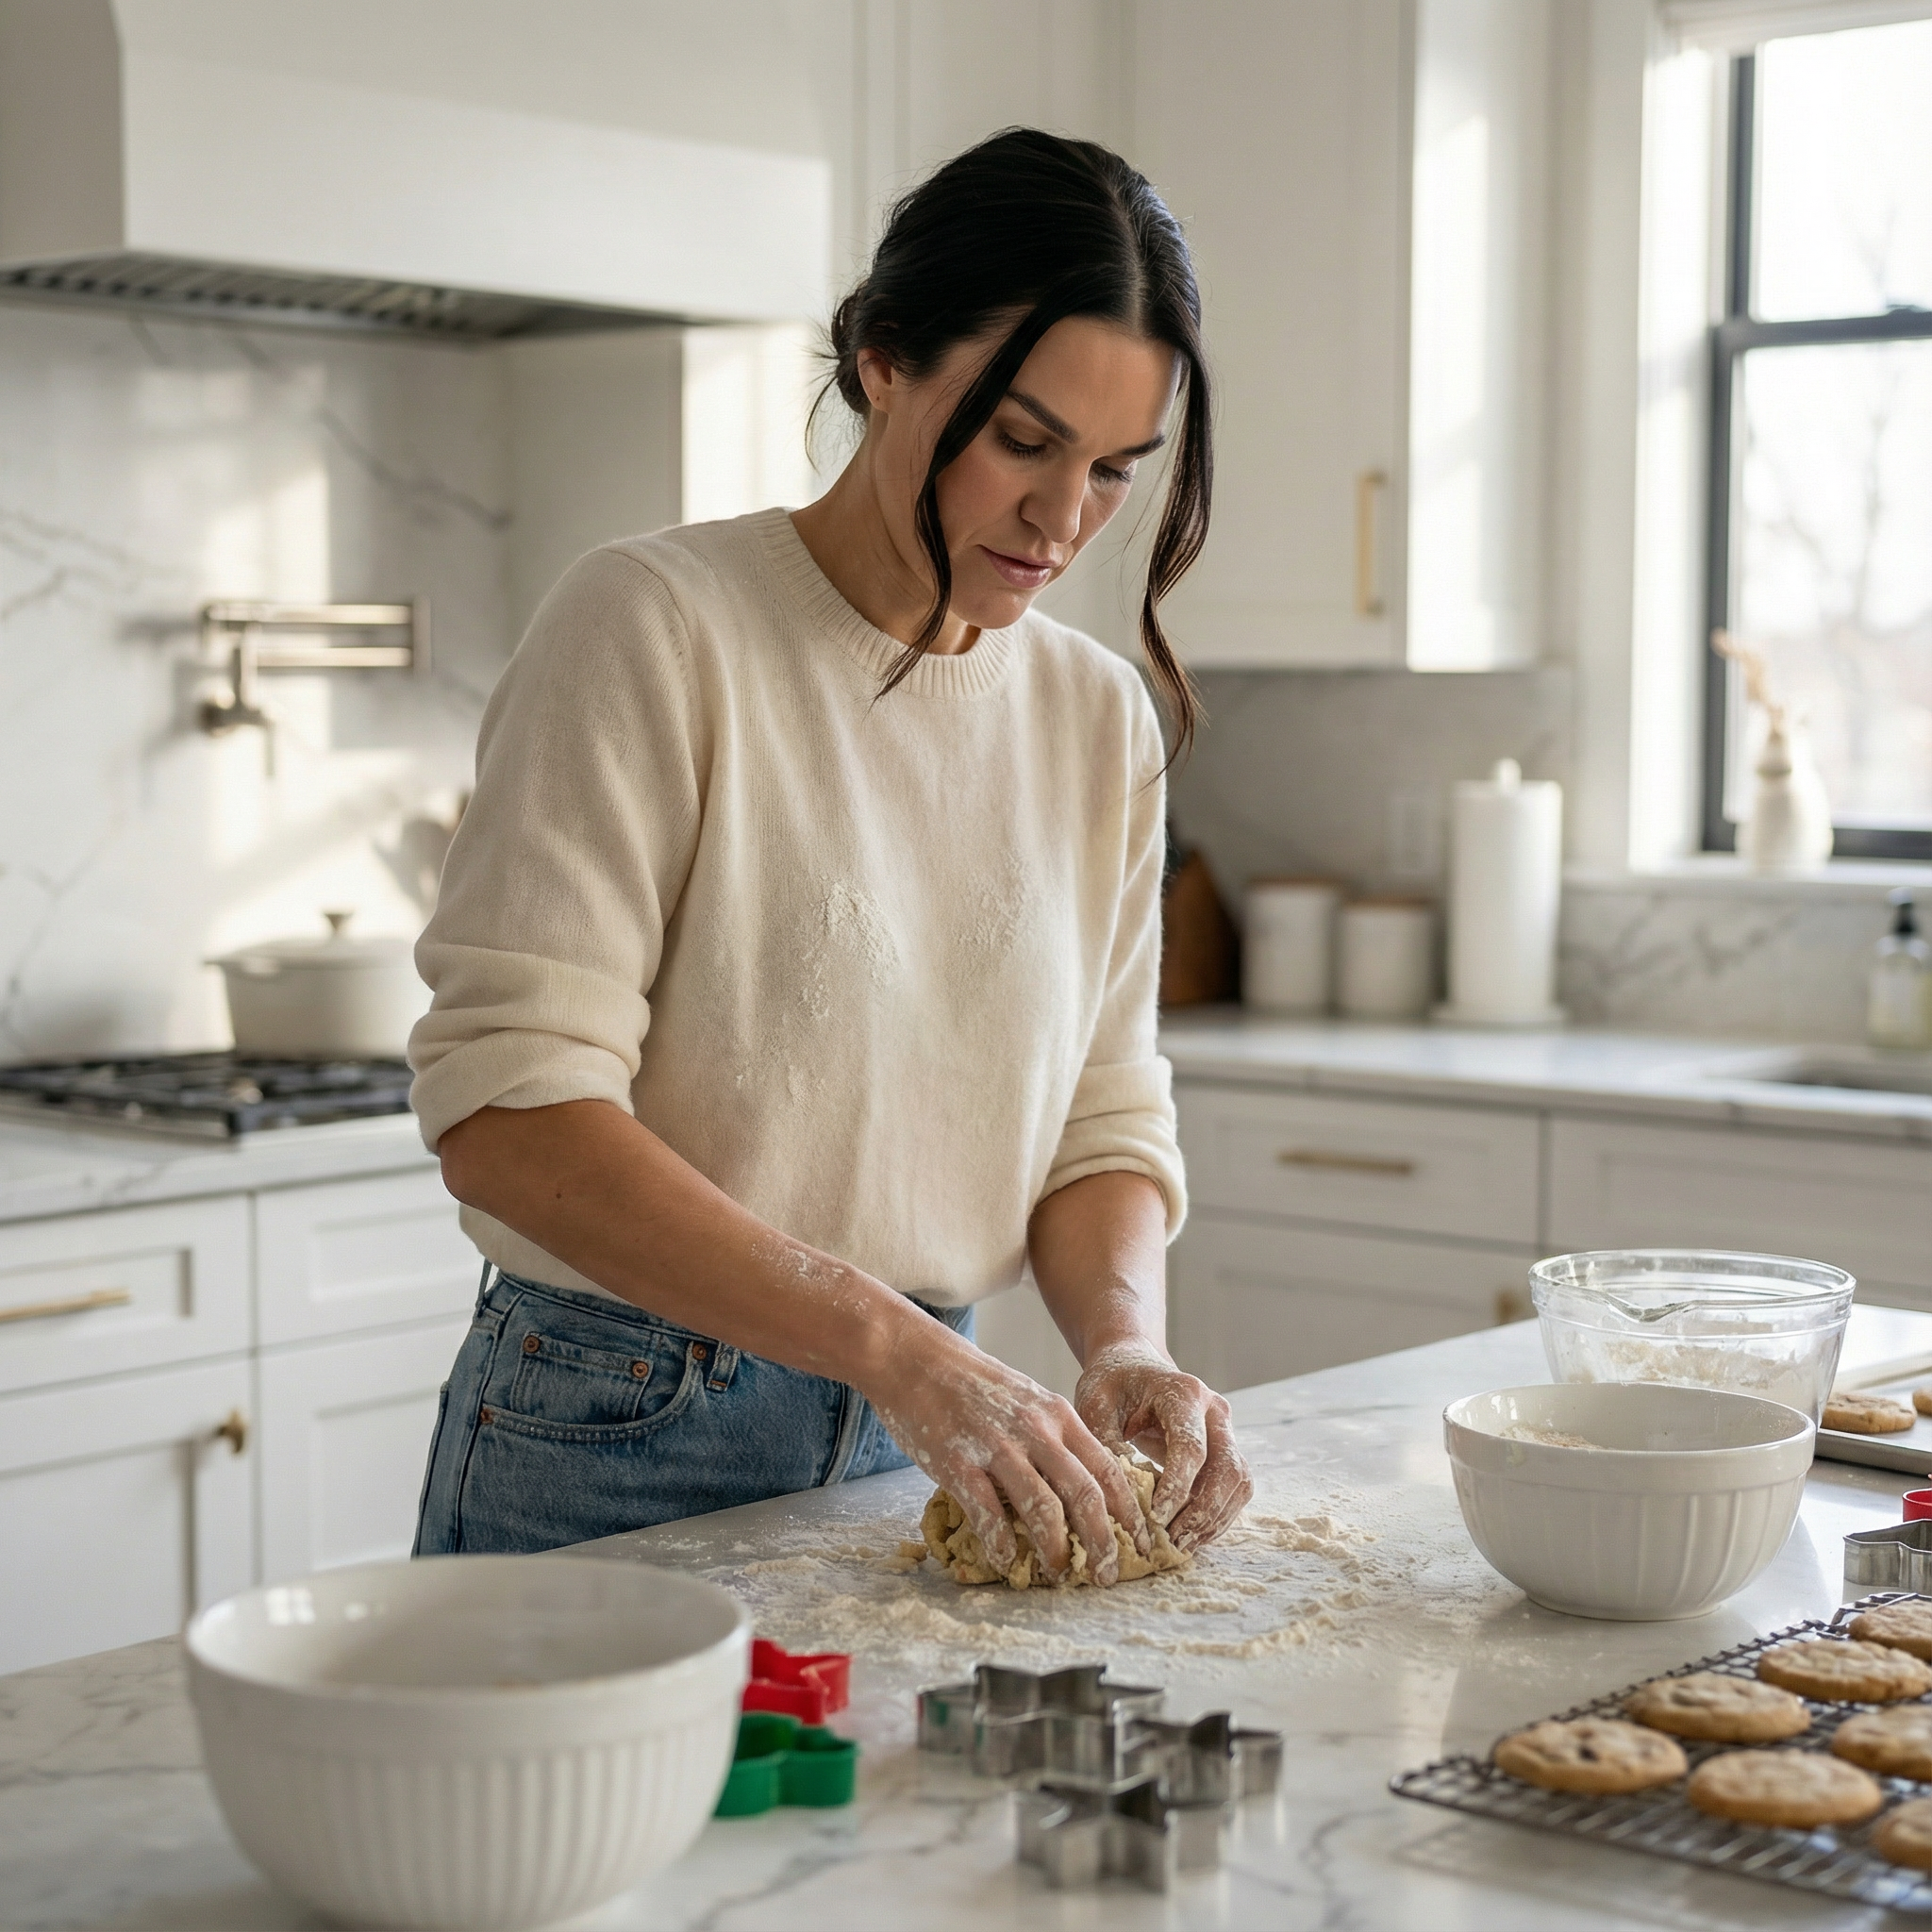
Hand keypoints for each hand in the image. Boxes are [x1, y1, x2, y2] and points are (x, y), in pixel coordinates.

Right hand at [861, 1319, 1151, 1585]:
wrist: (915, 1356)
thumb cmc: (971, 1381)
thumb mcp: (1027, 1398)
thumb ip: (1053, 1435)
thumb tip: (1081, 1486)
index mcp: (1057, 1415)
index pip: (1108, 1469)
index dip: (1128, 1512)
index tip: (1138, 1543)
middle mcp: (1034, 1429)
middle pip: (1085, 1494)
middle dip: (1102, 1541)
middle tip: (1105, 1575)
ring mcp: (996, 1446)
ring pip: (1043, 1509)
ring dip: (1056, 1550)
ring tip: (1059, 1574)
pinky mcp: (958, 1462)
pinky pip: (989, 1514)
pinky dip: (1001, 1544)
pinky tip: (1005, 1560)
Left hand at [1073, 1342, 1251, 1550]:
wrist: (1131, 1365)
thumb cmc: (1110, 1384)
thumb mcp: (1095, 1406)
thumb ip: (1106, 1445)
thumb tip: (1120, 1498)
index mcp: (1183, 1392)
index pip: (1191, 1447)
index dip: (1177, 1487)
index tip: (1155, 1517)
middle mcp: (1214, 1410)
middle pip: (1227, 1468)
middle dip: (1202, 1511)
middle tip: (1171, 1541)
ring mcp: (1225, 1429)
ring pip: (1239, 1482)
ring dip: (1214, 1518)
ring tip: (1181, 1545)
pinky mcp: (1226, 1448)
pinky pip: (1234, 1488)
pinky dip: (1218, 1515)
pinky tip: (1191, 1534)